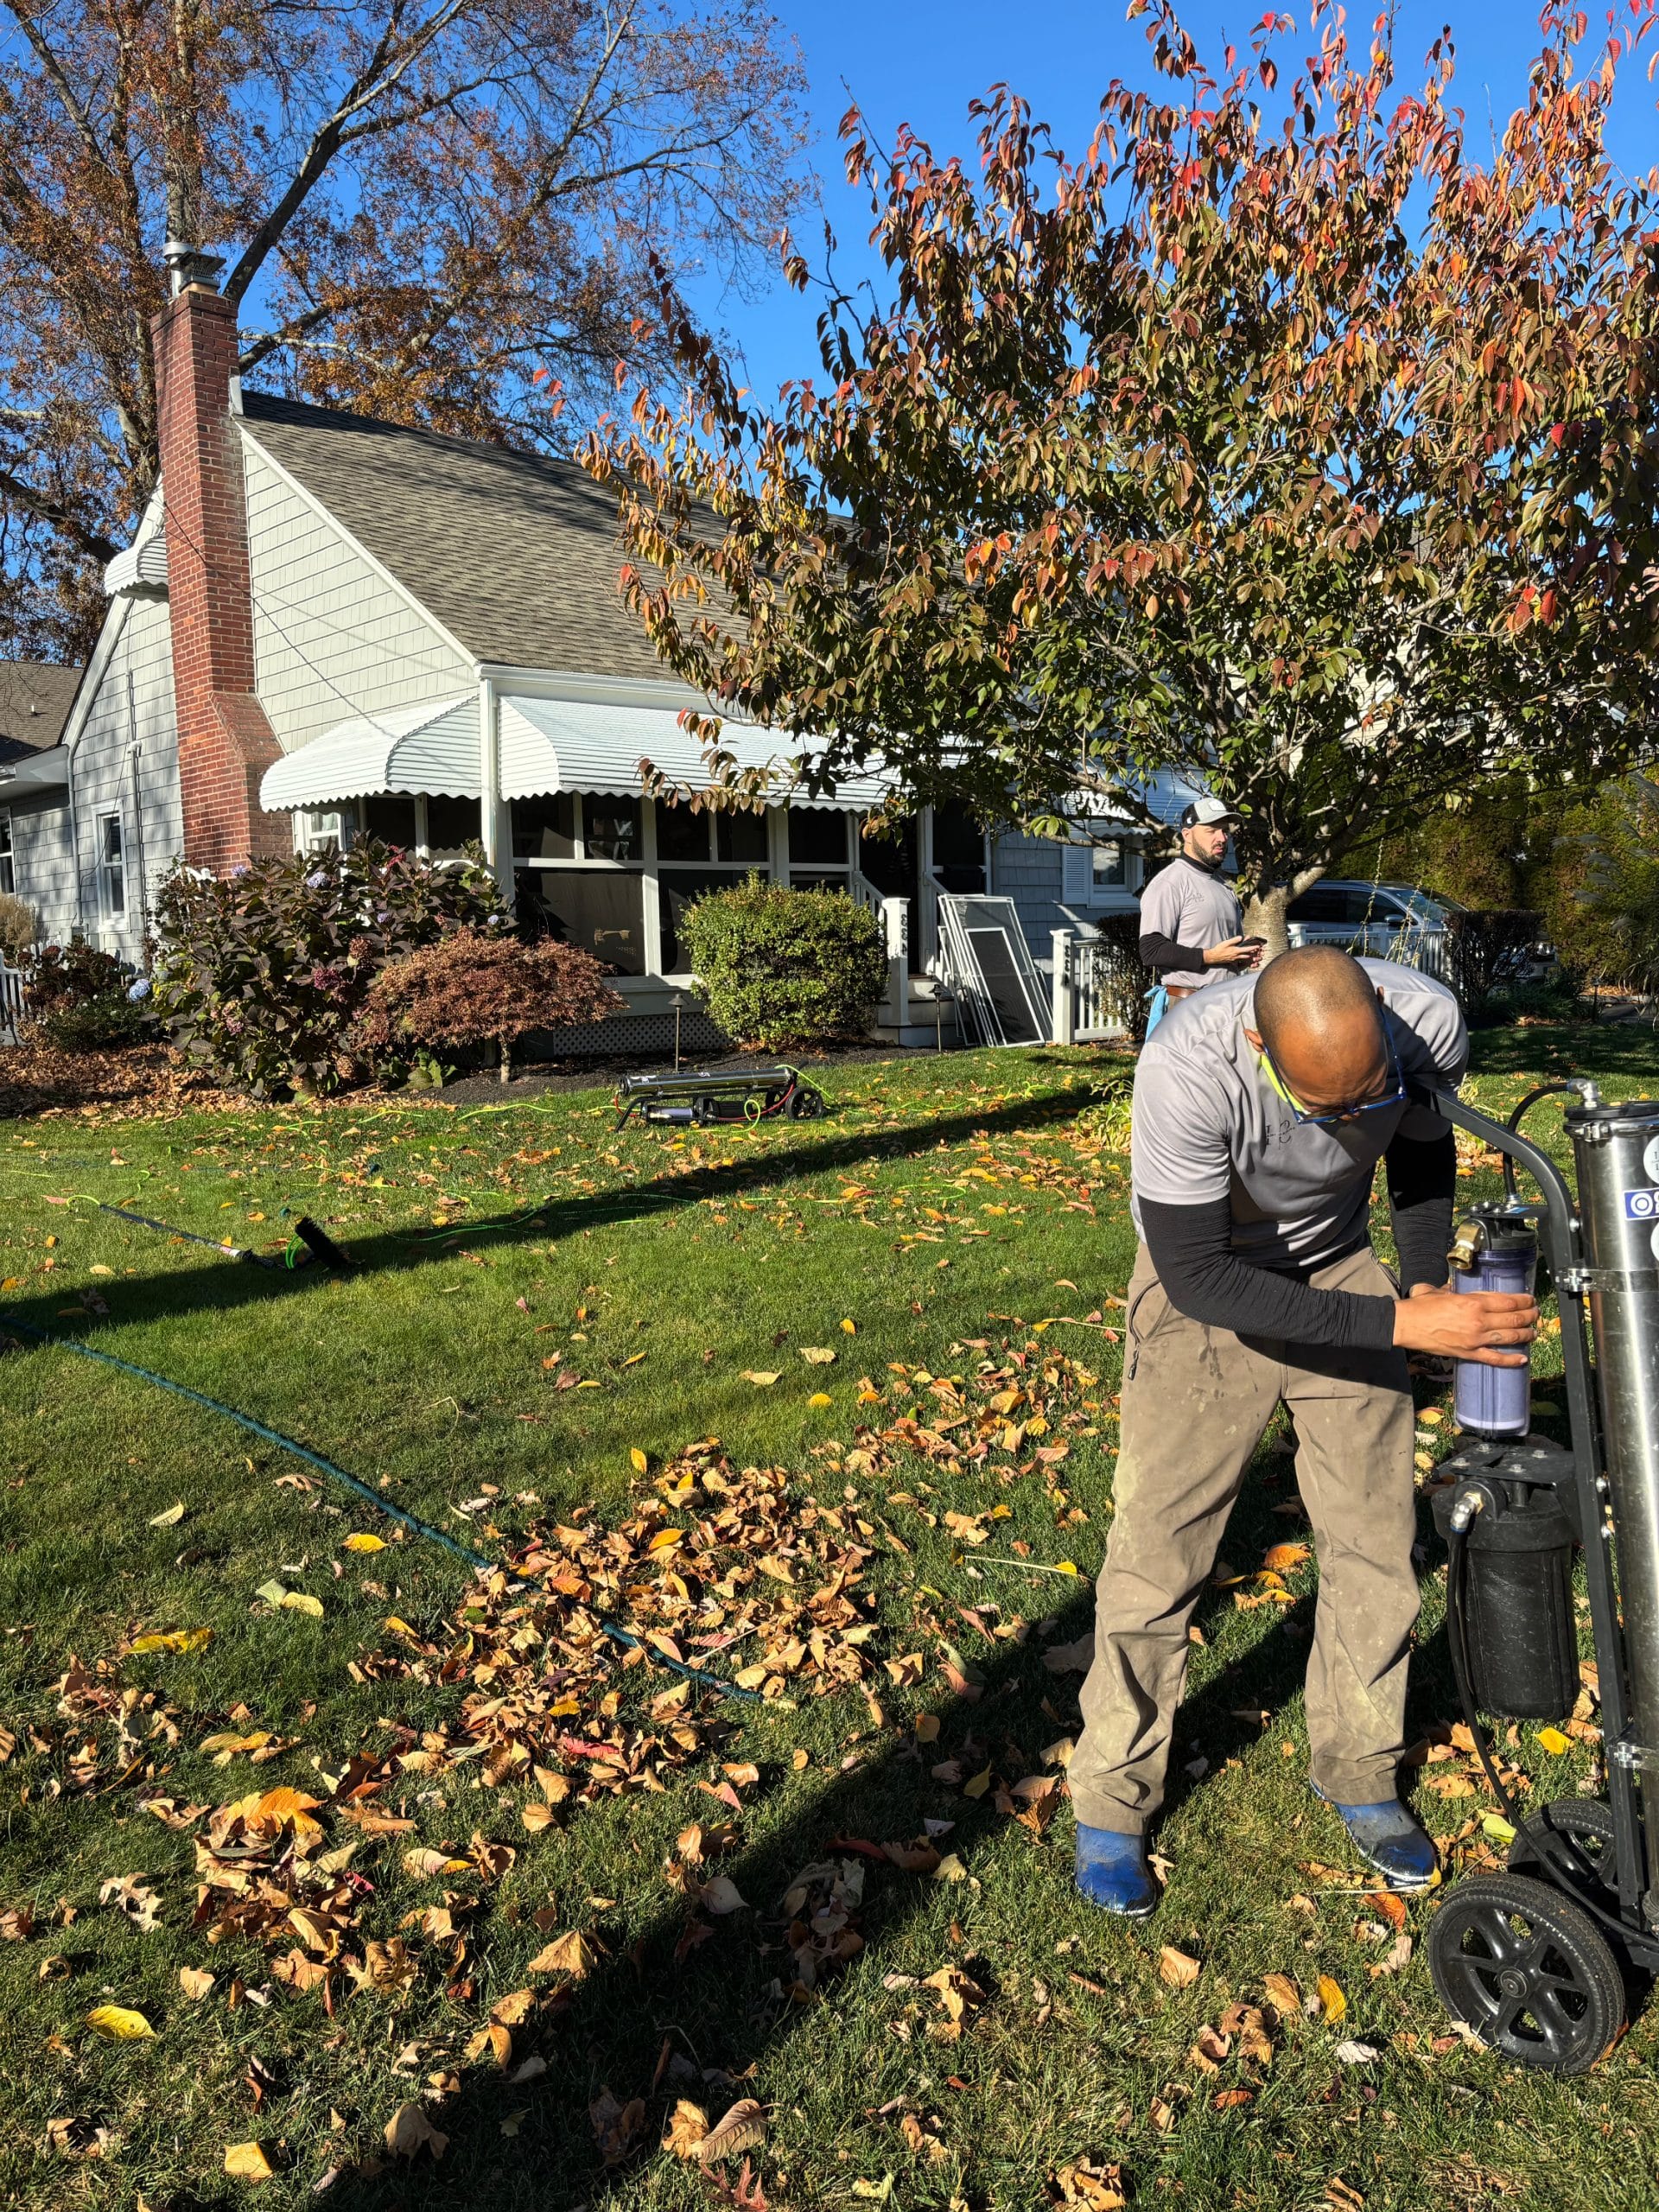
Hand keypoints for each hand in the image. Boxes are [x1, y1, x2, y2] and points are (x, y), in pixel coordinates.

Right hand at [1202, 935, 1256, 968]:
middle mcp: (1237, 956)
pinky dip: (1243, 959)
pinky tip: (1244, 957)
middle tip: (1258, 952)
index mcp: (1236, 950)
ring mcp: (1235, 959)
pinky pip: (1240, 960)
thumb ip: (1234, 940)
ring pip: (1244, 958)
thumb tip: (1241, 937)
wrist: (1214, 957)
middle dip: (1253, 953)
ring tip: (1253, 955)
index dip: (1253, 948)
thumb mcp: (1227, 942)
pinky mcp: (1232, 961)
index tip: (1258, 946)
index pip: (1247, 949)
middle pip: (1247, 955)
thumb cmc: (1219, 949)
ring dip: (1249, 956)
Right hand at [1392, 1286, 1538, 1366]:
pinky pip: (1495, 1358)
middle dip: (1530, 1316)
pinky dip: (1511, 1360)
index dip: (1524, 1301)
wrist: (1405, 1325)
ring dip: (1526, 1335)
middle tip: (1536, 1315)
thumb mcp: (1439, 1291)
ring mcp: (1476, 1339)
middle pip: (1514, 1318)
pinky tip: (1522, 1359)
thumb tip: (1457, 1289)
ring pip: (1510, 1337)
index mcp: (1473, 1302)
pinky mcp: (1469, 1353)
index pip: (1508, 1301)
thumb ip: (1453, 1289)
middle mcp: (1479, 1320)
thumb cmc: (1420, 1307)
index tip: (1531, 1300)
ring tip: (1533, 1333)